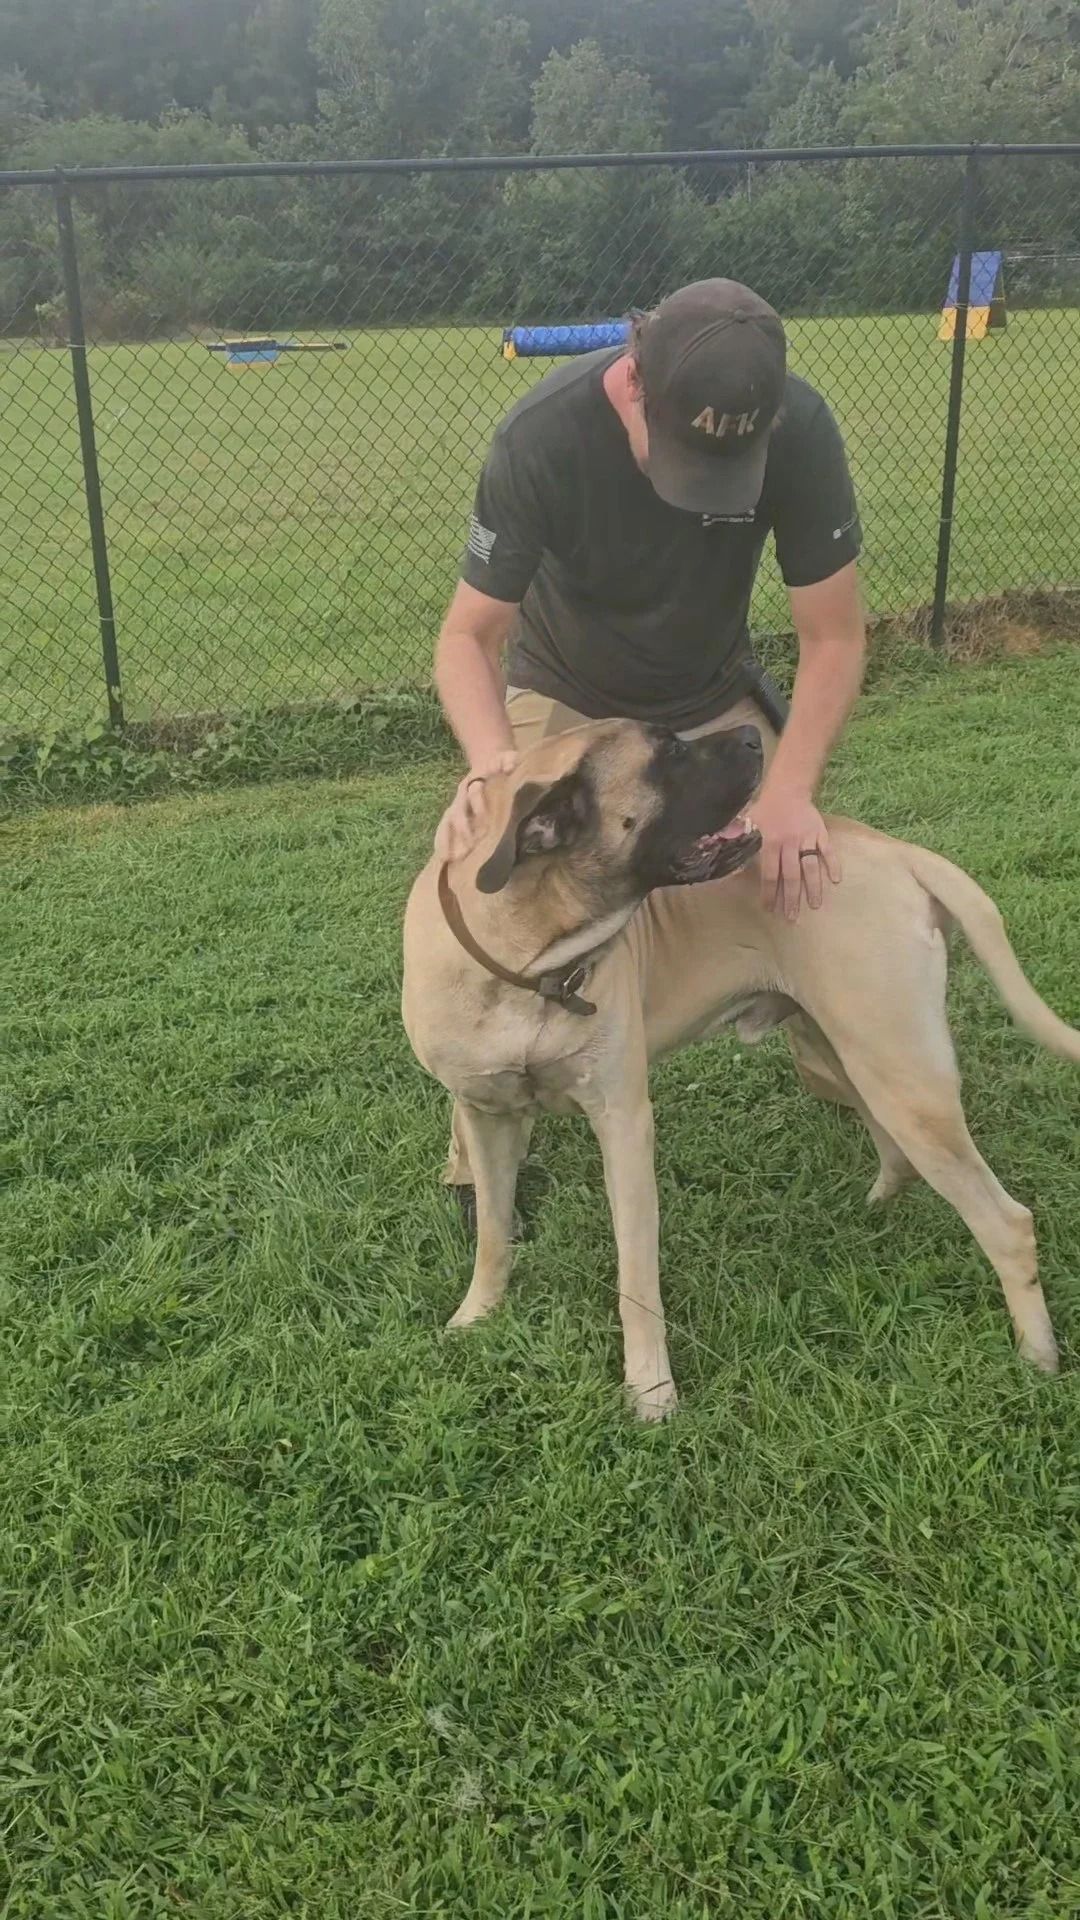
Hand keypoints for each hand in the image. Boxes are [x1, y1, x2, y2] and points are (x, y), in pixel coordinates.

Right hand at [435, 751, 517, 862]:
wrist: (487, 763)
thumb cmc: (499, 764)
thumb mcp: (506, 758)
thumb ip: (508, 760)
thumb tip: (511, 765)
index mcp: (473, 783)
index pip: (472, 794)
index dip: (476, 805)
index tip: (484, 821)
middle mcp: (461, 797)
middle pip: (457, 814)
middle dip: (462, 831)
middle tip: (468, 848)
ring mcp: (457, 807)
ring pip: (447, 824)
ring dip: (447, 840)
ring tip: (448, 859)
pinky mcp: (456, 816)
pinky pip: (445, 830)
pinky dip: (442, 843)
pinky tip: (443, 859)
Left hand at [747, 785, 840, 919]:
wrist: (787, 789)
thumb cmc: (764, 809)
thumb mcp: (746, 823)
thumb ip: (737, 842)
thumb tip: (723, 861)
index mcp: (770, 843)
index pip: (770, 874)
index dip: (770, 893)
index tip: (770, 909)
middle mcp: (789, 843)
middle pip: (791, 875)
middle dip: (791, 898)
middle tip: (792, 917)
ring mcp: (806, 838)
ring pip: (810, 866)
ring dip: (813, 887)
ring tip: (815, 905)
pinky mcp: (820, 832)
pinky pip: (828, 851)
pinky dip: (832, 864)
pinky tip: (836, 880)